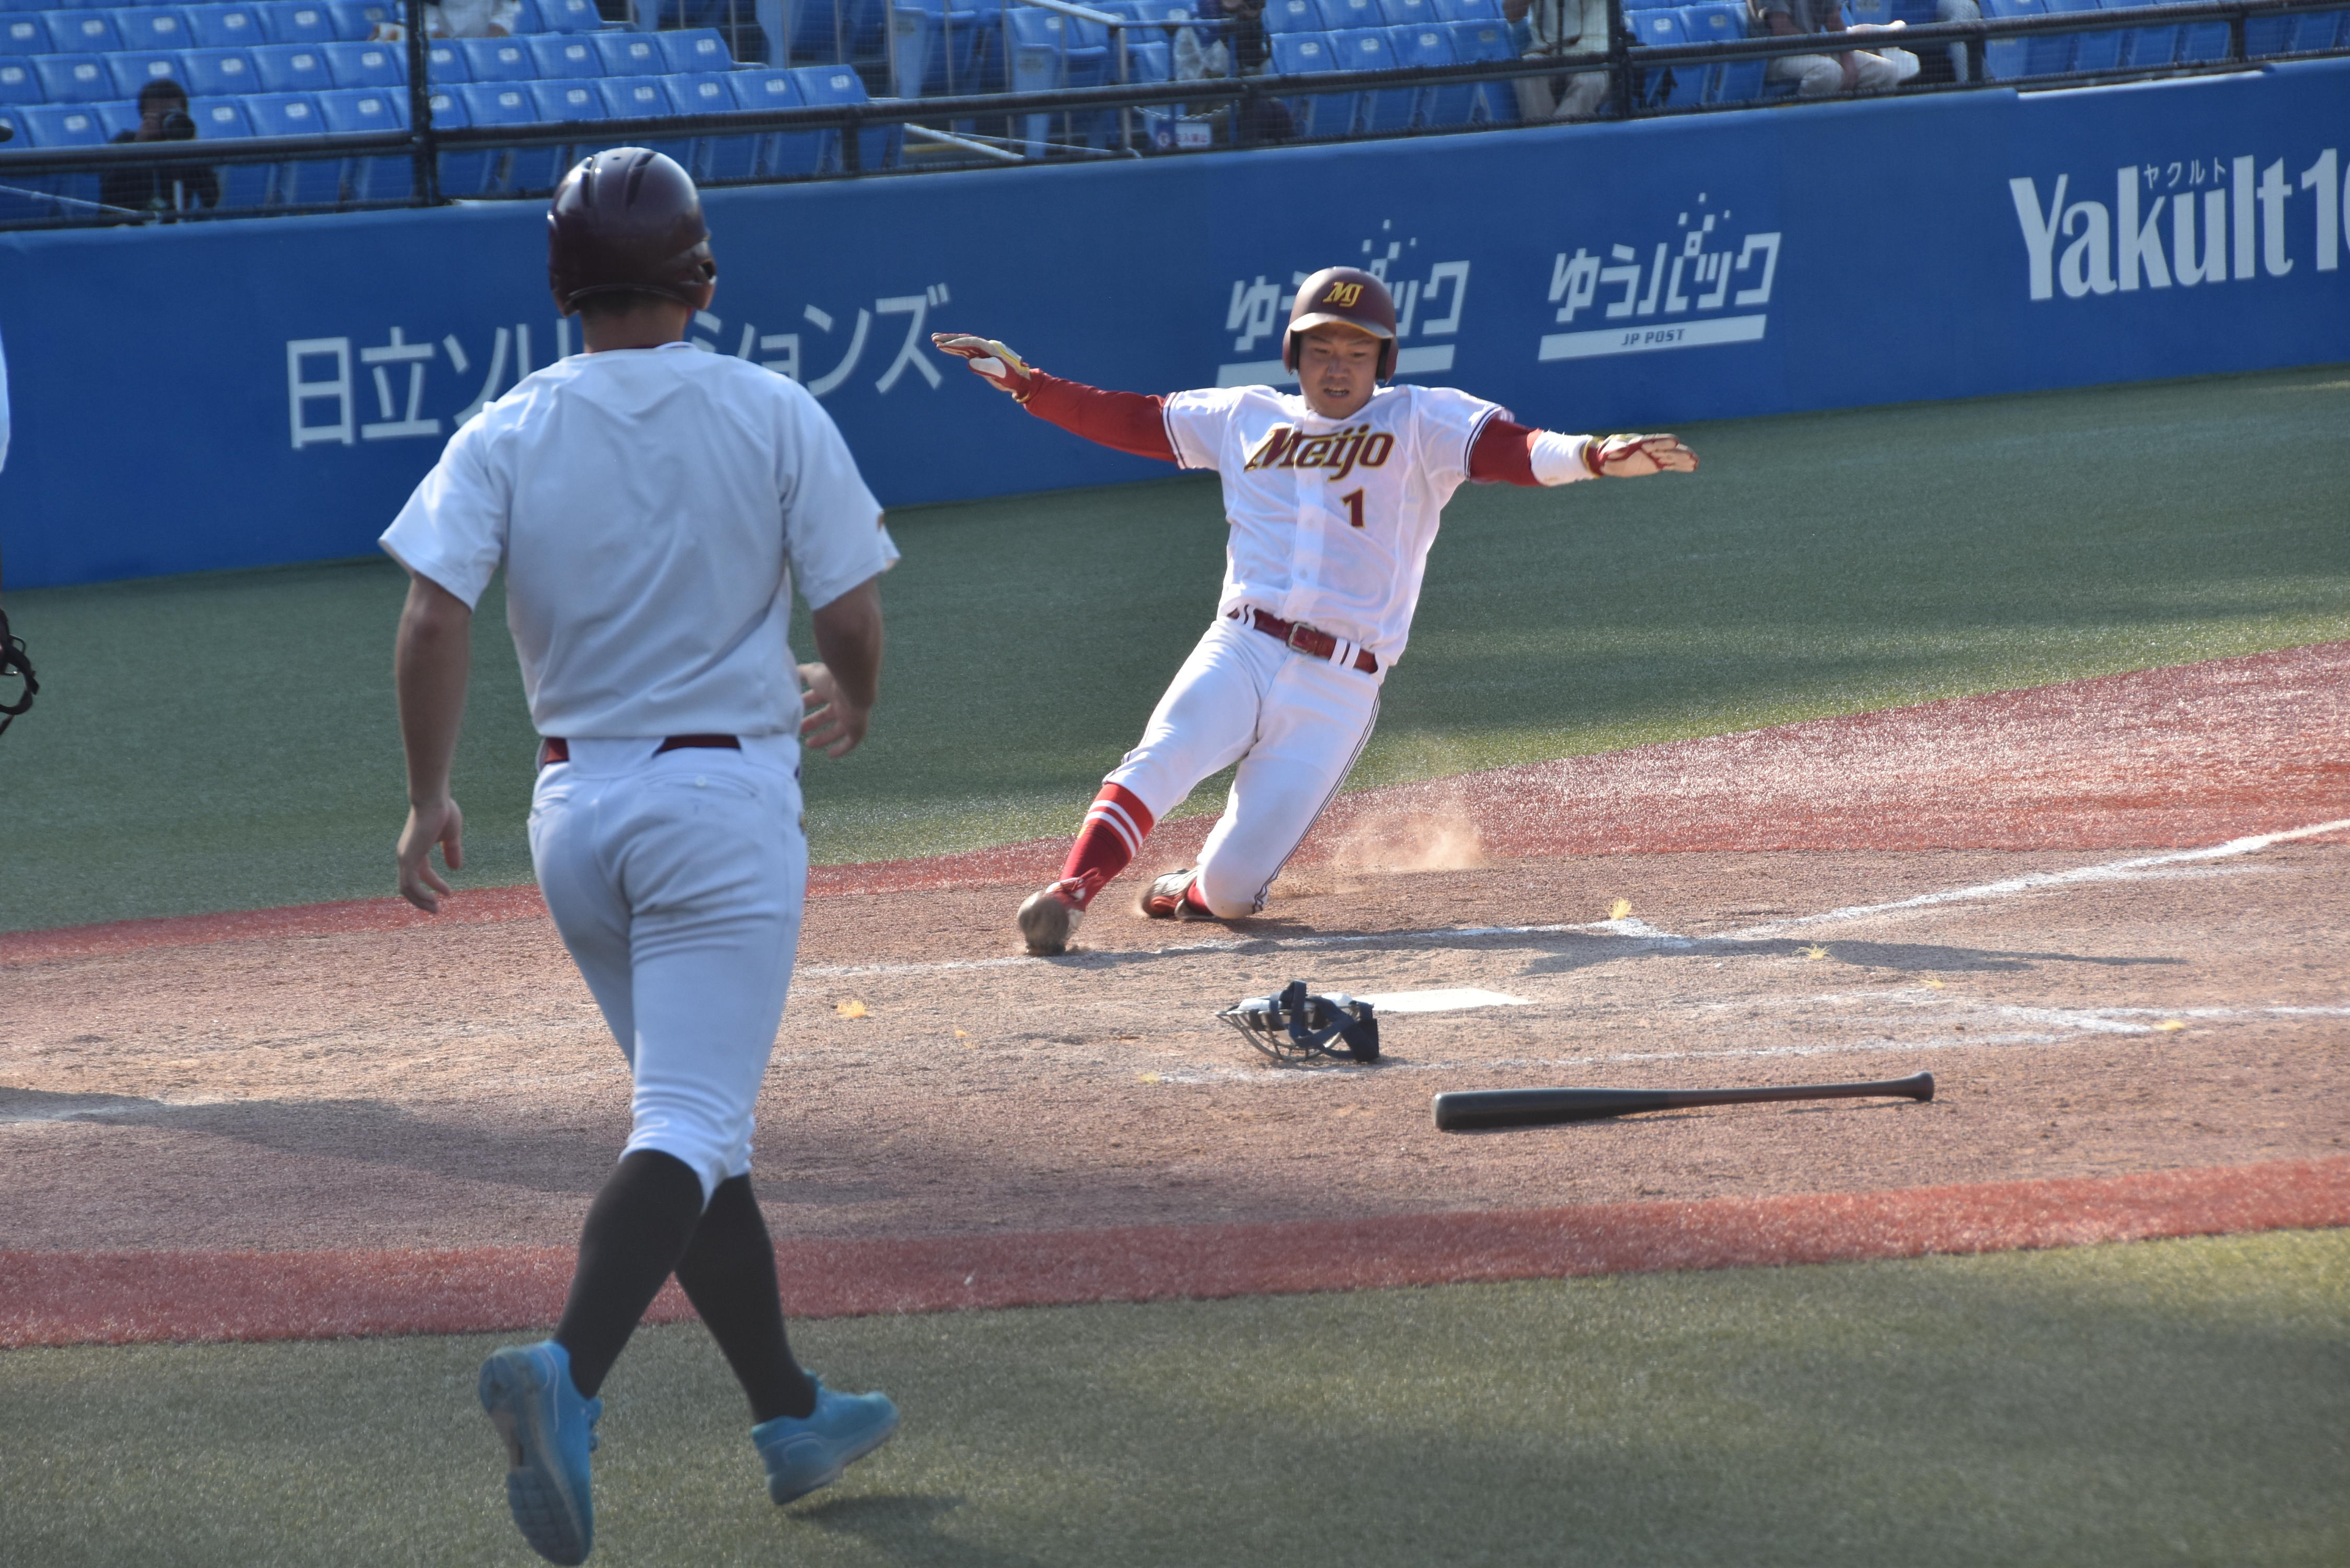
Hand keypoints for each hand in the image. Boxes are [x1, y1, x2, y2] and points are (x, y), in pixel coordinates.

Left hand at [397, 795, 463, 912]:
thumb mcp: (451, 836)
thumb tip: (456, 868)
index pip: (423, 873)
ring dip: (419, 901)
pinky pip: (410, 884)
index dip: (435, 884)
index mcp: (416, 850)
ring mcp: (405, 857)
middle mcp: (407, 855)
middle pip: (410, 885)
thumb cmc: (442, 812)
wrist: (433, 800)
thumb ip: (452, 851)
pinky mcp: (407, 858)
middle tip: (436, 910)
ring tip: (434, 910)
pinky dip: (419, 895)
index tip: (448, 893)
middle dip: (422, 899)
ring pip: (407, 888)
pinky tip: (433, 899)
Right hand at [799, 662, 870, 757]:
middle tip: (798, 728)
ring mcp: (851, 716)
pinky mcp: (858, 728)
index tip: (792, 710)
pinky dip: (841, 748)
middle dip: (812, 722)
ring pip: (837, 729)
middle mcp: (842, 702)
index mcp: (832, 689)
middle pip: (827, 715)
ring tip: (808, 745)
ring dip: (824, 737)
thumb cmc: (831, 679)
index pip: (817, 698)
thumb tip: (790, 675)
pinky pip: (851, 742)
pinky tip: (830, 755)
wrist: (854, 686)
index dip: (805, 703)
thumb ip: (801, 673)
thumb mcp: (811, 673)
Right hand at [930, 333, 1036, 400]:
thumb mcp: (1000, 374)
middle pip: (965, 339)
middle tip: (934, 338)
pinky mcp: (980, 357)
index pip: (971, 342)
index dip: (958, 343)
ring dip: (949, 343)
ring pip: (964, 344)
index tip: (944, 346)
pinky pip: (965, 351)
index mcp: (991, 348)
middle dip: (949, 339)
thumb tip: (970, 363)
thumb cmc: (1011, 378)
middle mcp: (986, 347)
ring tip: (935, 342)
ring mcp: (983, 351)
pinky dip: (955, 349)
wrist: (1020, 381)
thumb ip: (986, 367)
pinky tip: (945, 349)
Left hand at [1591, 433, 1697, 476]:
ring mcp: (1656, 456)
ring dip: (1684, 460)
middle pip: (1668, 450)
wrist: (1609, 459)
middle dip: (1679, 453)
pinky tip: (1692, 467)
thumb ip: (1616, 450)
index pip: (1655, 441)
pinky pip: (1671, 465)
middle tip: (1692, 456)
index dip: (1664, 441)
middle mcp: (1651, 448)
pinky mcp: (1657, 464)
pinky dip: (1681, 466)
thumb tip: (1622, 449)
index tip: (1675, 441)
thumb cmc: (1608, 453)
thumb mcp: (1610, 451)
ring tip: (1696, 462)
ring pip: (1672, 457)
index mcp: (1641, 443)